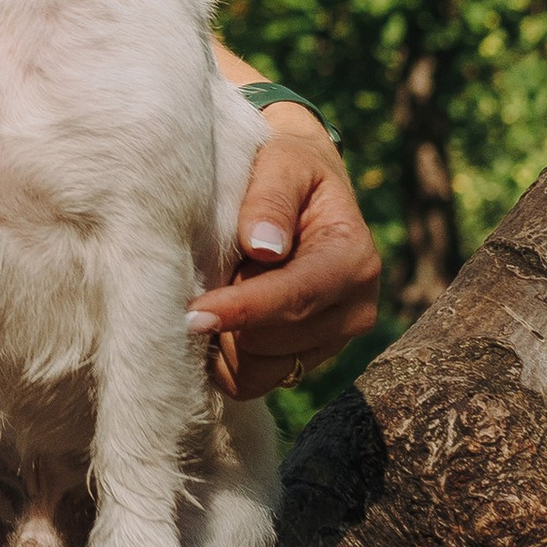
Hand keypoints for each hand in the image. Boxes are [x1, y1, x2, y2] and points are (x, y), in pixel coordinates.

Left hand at [191, 117, 381, 399]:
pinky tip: (217, 321)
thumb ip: (271, 199)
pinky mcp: (306, 359)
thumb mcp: (282, 164)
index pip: (295, 297)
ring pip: (262, 371)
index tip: (192, 314)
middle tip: (198, 280)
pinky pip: (254, 382)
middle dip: (228, 320)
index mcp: (354, 260)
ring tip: (213, 293)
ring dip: (226, 342)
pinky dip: (227, 360)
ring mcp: (332, 341)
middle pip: (274, 342)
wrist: (300, 187)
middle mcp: (354, 309)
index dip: (242, 309)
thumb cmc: (287, 168)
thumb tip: (263, 246)